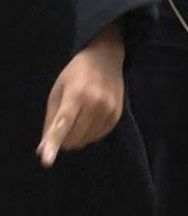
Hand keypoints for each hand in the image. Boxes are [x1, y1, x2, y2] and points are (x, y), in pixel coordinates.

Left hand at [37, 24, 125, 165]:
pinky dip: (89, 134)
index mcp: (76, 95)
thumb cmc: (76, 74)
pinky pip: (97, 138)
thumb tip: (41, 151)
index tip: (46, 161)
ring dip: (77, 137)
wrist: (106, 56)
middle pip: (72, 139)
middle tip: (65, 121)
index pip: (62, 124)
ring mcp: (109, 109)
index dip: (53, 144)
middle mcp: (95, 103)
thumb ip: (50, 122)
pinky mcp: (116, 115)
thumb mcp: (57, 92)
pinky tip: (90, 118)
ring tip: (80, 116)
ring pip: (84, 142)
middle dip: (64, 138)